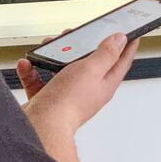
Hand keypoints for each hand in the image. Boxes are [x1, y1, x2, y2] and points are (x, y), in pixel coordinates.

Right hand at [23, 33, 138, 132]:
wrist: (41, 127)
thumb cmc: (69, 102)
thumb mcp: (92, 69)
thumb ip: (106, 54)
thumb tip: (120, 40)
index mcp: (104, 84)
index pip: (121, 61)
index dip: (128, 46)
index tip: (132, 34)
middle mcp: (87, 90)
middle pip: (90, 64)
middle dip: (84, 46)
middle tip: (80, 34)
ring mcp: (67, 95)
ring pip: (63, 70)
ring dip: (55, 56)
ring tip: (50, 47)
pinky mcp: (48, 100)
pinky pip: (39, 81)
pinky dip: (33, 71)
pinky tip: (28, 64)